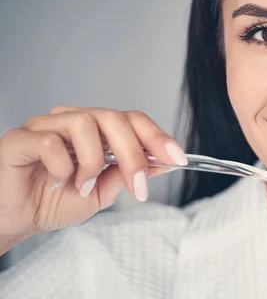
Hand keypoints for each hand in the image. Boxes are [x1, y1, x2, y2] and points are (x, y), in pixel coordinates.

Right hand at [0, 106, 186, 242]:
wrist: (15, 221)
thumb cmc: (52, 202)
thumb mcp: (101, 193)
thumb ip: (128, 174)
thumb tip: (163, 163)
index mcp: (95, 131)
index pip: (132, 120)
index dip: (157, 137)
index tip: (178, 158)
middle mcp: (72, 121)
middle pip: (115, 118)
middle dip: (134, 154)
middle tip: (138, 187)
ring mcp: (46, 125)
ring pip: (85, 124)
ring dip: (93, 163)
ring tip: (82, 186)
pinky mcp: (20, 138)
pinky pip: (50, 141)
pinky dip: (62, 167)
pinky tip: (56, 182)